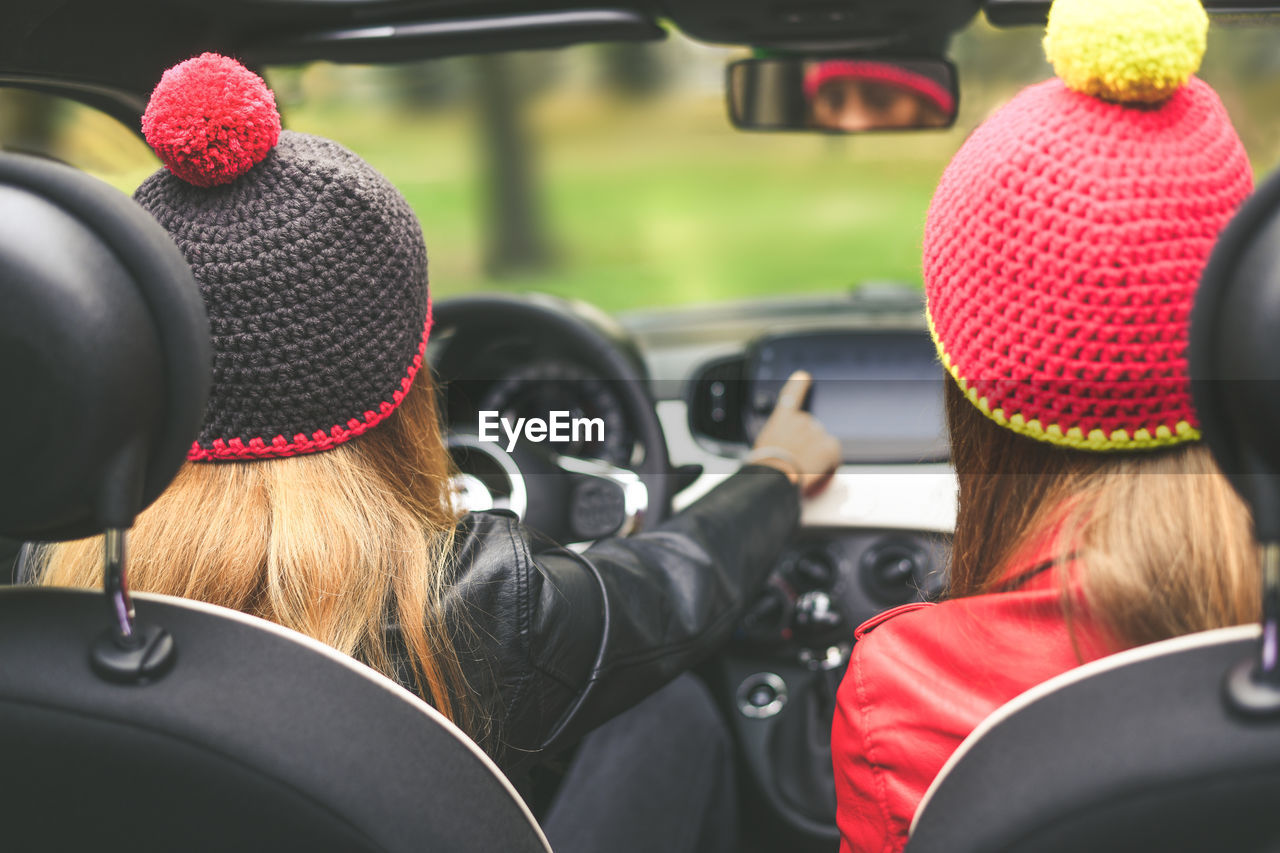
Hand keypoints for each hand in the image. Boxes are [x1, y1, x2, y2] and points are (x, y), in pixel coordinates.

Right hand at [751, 371, 840, 496]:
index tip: (803, 376)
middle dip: (806, 442)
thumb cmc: (766, 465)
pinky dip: (828, 462)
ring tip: (803, 466)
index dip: (798, 385)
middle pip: (809, 428)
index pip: (791, 396)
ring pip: (821, 442)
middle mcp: (801, 420)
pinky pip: (832, 453)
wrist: (776, 476)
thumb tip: (787, 444)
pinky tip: (817, 468)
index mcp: (783, 419)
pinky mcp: (829, 446)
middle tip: (795, 459)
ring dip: (815, 452)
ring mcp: (817, 432)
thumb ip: (779, 437)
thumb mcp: (765, 445)